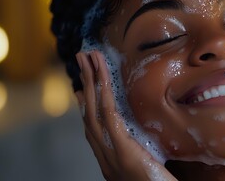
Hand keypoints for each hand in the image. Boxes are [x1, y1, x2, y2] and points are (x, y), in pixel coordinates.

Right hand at [75, 51, 176, 180]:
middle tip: (80, 60)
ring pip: (94, 111)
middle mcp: (104, 155)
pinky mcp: (123, 152)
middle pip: (88, 114)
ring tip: (87, 58)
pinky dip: (104, 96)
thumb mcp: (144, 165)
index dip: (86, 104)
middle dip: (84, 84)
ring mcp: (111, 154)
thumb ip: (137, 151)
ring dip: (90, 81)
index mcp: (109, 157)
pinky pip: (110, 118)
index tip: (82, 87)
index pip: (93, 127)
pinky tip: (101, 79)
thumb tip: (136, 138)